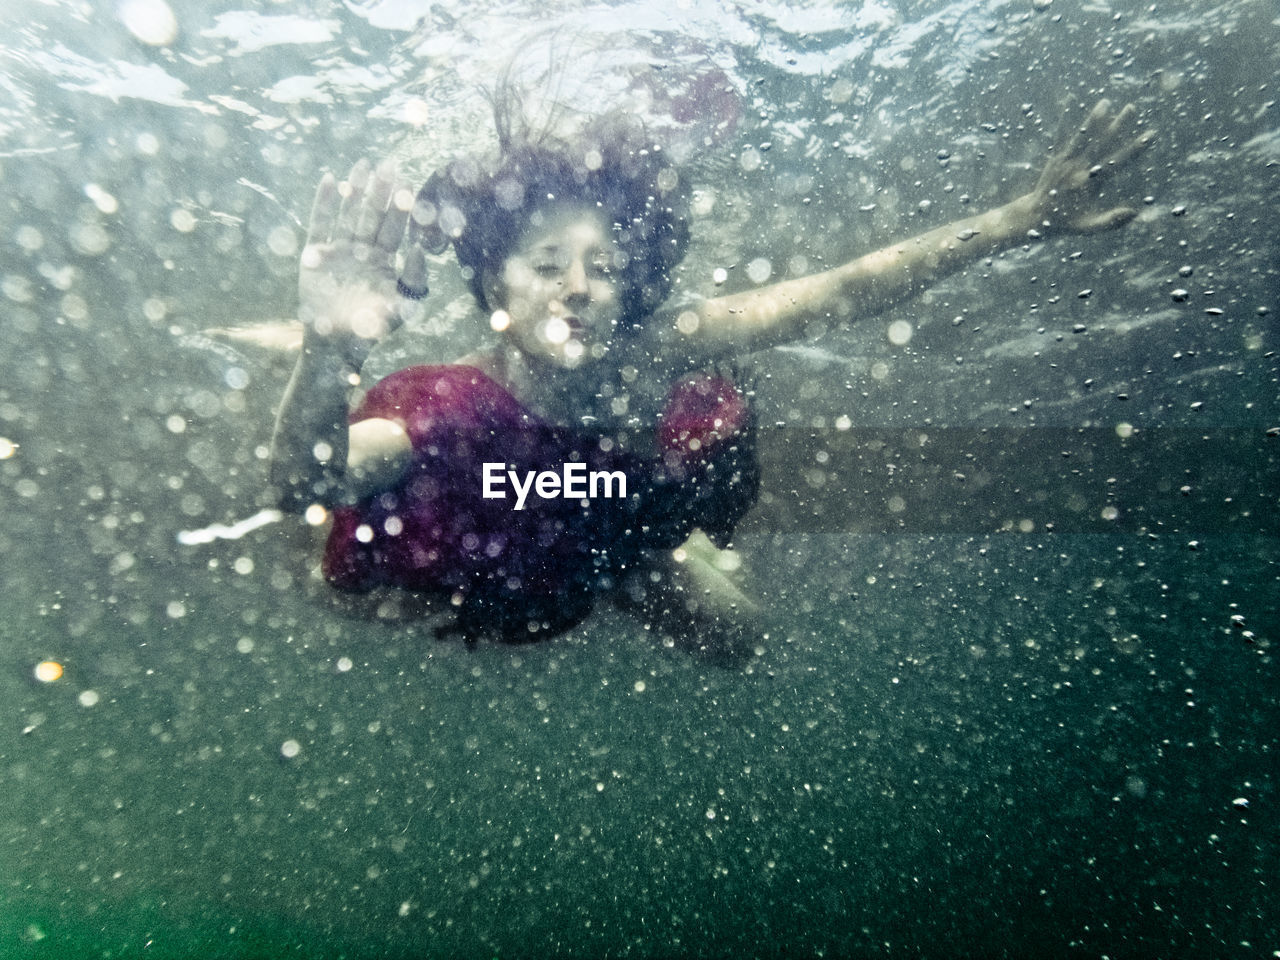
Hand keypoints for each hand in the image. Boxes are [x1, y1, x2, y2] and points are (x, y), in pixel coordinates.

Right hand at [297, 158, 428, 368]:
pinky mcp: (316, 253)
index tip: (407, 183)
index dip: (400, 207)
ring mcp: (339, 250)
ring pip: (348, 213)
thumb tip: (419, 248)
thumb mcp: (401, 307)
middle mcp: (363, 251)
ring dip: (355, 190)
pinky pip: (320, 222)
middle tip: (389, 163)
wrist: (335, 343)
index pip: (394, 228)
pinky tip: (329, 178)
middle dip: (381, 191)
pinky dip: (323, 202)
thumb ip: (415, 280)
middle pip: (373, 215)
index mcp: (384, 261)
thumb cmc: (371, 328)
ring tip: (362, 164)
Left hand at [1026, 99, 1153, 233]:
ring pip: (1082, 137)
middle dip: (1117, 125)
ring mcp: (1065, 161)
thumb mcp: (1089, 227)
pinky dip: (1064, 119)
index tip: (1150, 135)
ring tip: (1105, 102)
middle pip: (1101, 144)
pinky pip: (1060, 136)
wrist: (1034, 217)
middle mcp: (1078, 168)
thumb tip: (1136, 212)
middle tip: (1132, 107)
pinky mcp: (1055, 158)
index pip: (1117, 162)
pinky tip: (1069, 100)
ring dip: (1094, 119)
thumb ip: (1111, 221)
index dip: (1134, 149)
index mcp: (1090, 183)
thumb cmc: (1065, 223)